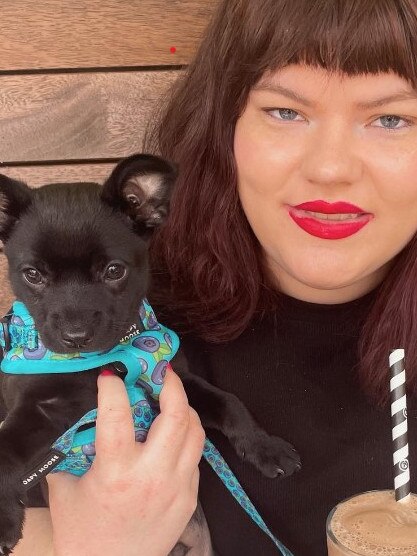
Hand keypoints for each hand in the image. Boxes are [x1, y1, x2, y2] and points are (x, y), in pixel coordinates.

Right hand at [46, 368, 204, 555]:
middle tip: (161, 371)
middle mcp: (152, 477)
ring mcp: (177, 487)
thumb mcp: (65, 489)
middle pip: (176, 417)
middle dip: (171, 385)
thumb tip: (73, 415)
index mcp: (116, 473)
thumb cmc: (83, 532)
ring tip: (171, 398)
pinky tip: (172, 436)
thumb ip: (69, 450)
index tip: (111, 375)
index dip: (114, 388)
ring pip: (195, 432)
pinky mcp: (189, 498)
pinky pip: (195, 456)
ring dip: (185, 408)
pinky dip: (186, 438)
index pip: (117, 416)